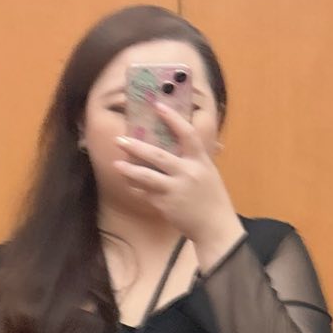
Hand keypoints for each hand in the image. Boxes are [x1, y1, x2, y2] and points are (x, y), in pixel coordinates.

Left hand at [115, 101, 242, 266]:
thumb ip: (194, 159)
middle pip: (158, 156)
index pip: (187, 134)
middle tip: (120, 139)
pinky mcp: (166, 205)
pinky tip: (128, 182)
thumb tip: (180, 143)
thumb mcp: (208, 173)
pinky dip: (137, 187)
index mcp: (200, 161)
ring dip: (129, 170)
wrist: (215, 227)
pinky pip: (146, 193)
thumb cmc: (212, 199)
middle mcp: (187, 173)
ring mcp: (175, 190)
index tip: (158, 105)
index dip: (172, 118)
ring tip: (116, 164)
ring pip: (147, 177)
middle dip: (137, 147)